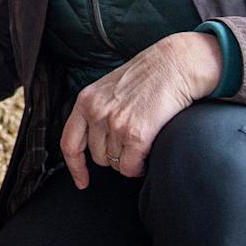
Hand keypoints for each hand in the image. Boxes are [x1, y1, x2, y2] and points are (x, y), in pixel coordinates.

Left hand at [60, 31, 221, 188]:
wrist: (176, 63)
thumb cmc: (149, 75)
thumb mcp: (111, 88)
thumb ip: (99, 109)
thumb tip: (99, 140)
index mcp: (86, 100)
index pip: (69, 142)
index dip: (75, 167)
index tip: (82, 181)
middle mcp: (96, 112)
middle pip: (98, 157)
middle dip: (116, 157)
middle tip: (132, 145)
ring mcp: (114, 124)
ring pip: (116, 164)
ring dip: (130, 161)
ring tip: (143, 144)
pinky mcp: (136, 134)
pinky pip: (131, 167)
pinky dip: (140, 167)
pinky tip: (148, 154)